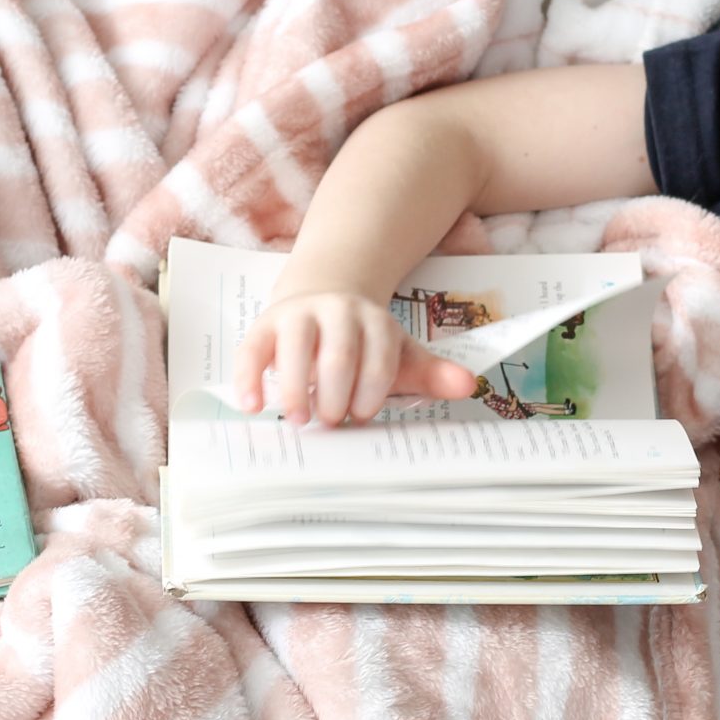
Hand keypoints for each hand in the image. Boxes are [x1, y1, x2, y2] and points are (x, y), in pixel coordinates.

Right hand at [235, 291, 476, 426]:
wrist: (322, 297)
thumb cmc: (363, 342)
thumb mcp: (398, 354)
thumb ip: (431, 373)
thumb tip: (468, 385)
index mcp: (374, 320)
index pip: (379, 357)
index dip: (372, 391)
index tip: (363, 416)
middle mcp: (336, 311)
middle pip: (338, 354)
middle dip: (336, 393)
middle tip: (332, 422)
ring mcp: (297, 315)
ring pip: (294, 347)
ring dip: (295, 387)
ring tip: (299, 420)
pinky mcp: (264, 325)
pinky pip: (253, 350)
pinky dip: (250, 379)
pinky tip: (252, 407)